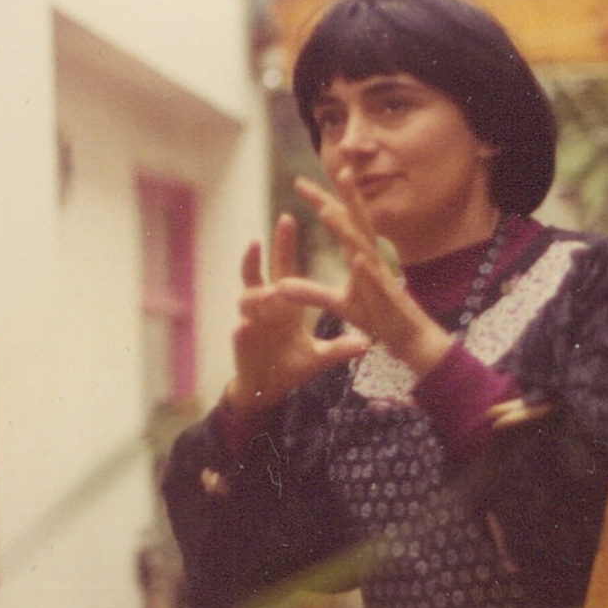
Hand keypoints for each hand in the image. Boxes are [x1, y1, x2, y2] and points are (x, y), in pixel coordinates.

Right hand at [225, 211, 371, 414]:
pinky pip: (240, 336)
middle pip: (257, 276)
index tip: (288, 217)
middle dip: (255, 258)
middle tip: (258, 239)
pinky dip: (242, 331)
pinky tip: (244, 327)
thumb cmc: (292, 366)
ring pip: (246, 303)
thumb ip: (340, 347)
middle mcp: (263, 309)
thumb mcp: (321, 356)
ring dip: (255, 297)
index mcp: (283, 304)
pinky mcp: (242, 346)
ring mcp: (250, 325)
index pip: (283, 267)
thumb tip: (367, 343)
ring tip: (269, 294)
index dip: (283, 244)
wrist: (268, 390)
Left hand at [274, 172, 454, 375]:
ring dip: (346, 229)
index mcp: (359, 255)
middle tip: (338, 168)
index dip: (321, 200)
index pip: (340, 221)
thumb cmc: (377, 316)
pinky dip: (366, 270)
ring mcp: (380, 276)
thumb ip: (310, 292)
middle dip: (347, 196)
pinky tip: (357, 259)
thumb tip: (279, 284)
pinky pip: (374, 282)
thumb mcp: (338, 303)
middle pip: (357, 222)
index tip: (299, 182)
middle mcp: (371, 259)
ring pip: (362, 247)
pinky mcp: (386, 298)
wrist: (409, 339)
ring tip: (328, 211)